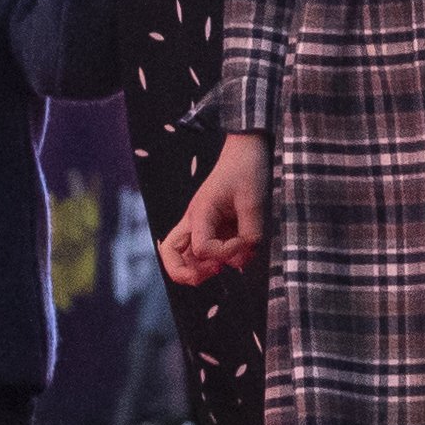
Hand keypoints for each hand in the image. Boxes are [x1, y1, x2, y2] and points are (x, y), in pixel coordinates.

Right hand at [161, 133, 269, 283]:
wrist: (246, 150)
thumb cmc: (247, 169)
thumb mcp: (254, 199)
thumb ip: (251, 231)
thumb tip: (245, 256)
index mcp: (200, 212)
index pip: (201, 249)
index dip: (224, 253)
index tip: (245, 241)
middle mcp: (194, 221)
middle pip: (170, 255)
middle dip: (187, 274)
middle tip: (214, 271)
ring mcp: (199, 225)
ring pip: (183, 256)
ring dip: (201, 268)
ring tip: (226, 264)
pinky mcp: (210, 227)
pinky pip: (201, 252)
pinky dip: (213, 260)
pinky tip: (235, 254)